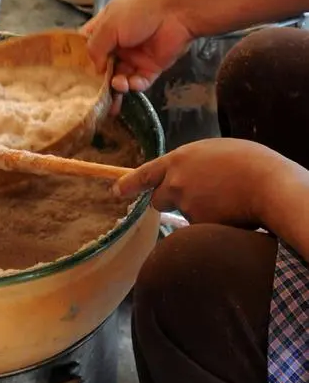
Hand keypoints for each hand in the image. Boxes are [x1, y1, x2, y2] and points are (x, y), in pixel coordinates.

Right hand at [83, 0, 193, 97]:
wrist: (176, 12)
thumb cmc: (138, 11)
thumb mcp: (109, 24)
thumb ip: (95, 47)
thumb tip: (94, 69)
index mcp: (105, 27)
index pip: (87, 45)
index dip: (81, 59)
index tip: (74, 74)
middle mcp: (118, 43)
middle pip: (102, 66)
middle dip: (99, 79)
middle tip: (94, 92)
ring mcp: (135, 56)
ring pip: (120, 77)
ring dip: (117, 84)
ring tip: (118, 85)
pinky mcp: (151, 67)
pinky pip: (139, 81)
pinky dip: (134, 85)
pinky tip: (132, 84)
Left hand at [115, 138, 284, 227]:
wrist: (265, 183)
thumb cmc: (245, 161)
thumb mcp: (211, 152)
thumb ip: (192, 164)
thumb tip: (188, 175)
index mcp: (177, 160)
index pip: (144, 174)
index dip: (129, 184)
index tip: (116, 191)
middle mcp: (175, 183)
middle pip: (158, 200)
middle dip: (169, 202)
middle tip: (196, 197)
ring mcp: (186, 205)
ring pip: (185, 215)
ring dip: (197, 212)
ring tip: (225, 201)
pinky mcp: (198, 226)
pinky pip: (201, 230)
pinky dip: (211, 226)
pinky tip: (230, 214)